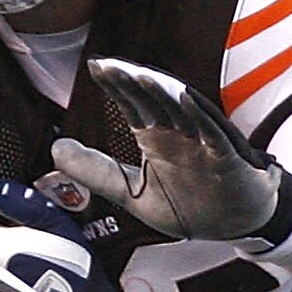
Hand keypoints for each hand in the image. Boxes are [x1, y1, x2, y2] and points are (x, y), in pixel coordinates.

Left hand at [49, 56, 291, 243]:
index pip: (133, 104)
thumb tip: (56, 149)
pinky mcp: (226, 158)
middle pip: (154, 100)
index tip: (94, 67)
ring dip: (162, 92)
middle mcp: (178, 134)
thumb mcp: (132, 192)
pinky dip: (200, 116)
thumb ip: (96, 171)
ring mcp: (203, 143)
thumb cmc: (188, 203)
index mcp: (156, 137)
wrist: (236, 225)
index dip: (116, 86)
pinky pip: (214, 133)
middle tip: (108, 65)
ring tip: (141, 75)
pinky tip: (185, 99)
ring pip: (182, 110)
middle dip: (132, 82)